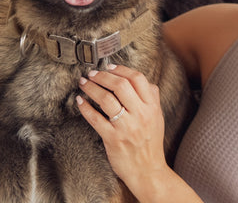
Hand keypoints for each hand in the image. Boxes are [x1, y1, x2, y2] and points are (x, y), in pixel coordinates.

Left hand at [76, 64, 167, 196]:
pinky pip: (96, 119)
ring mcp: (126, 127)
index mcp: (151, 106)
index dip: (121, 69)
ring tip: (84, 83)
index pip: (138, 79)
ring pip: (106, 99)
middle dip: (103, 76)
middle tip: (92, 73)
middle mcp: (140, 114)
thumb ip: (152, 98)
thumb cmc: (151, 143)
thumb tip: (145, 81)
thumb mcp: (158, 117)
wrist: (148, 172)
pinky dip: (85, 108)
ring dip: (92, 88)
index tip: (109, 66)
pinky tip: (80, 101)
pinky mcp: (113, 139)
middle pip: (120, 85)